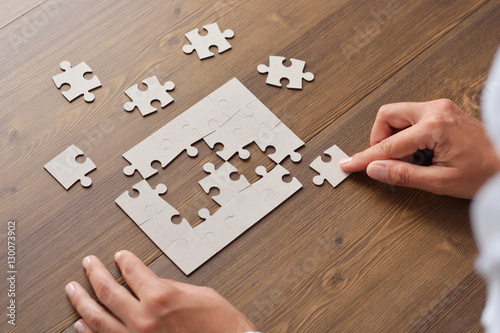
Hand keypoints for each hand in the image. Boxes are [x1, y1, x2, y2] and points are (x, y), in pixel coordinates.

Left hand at [65, 250, 255, 332]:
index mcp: (160, 297)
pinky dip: (90, 330)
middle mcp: (144, 319)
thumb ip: (170, 287)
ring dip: (82, 302)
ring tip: (73, 290)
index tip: (119, 257)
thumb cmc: (220, 324)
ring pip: (99, 318)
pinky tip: (81, 323)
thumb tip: (153, 284)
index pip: (133, 271)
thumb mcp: (198, 294)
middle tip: (88, 264)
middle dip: (95, 274)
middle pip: (108, 292)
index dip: (124, 261)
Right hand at [340, 99, 499, 198]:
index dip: (365, 157)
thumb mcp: (441, 182)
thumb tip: (376, 169)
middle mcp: (436, 110)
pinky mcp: (443, 111)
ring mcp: (441, 108)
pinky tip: (419, 152)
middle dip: (379, 138)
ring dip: (394, 136)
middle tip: (386, 160)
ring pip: (398, 114)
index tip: (350, 163)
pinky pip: (412, 117)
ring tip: (409, 159)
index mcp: (435, 127)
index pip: (388, 144)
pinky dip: (407, 134)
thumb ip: (403, 175)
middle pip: (387, 116)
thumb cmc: (487, 172)